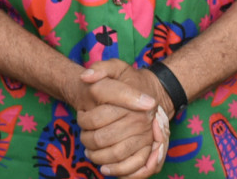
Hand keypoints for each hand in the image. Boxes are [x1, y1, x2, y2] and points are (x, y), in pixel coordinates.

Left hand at [74, 61, 168, 177]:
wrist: (155, 92)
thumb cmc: (130, 81)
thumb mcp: (116, 67)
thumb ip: (100, 68)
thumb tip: (85, 77)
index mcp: (130, 101)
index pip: (97, 118)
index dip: (84, 119)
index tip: (82, 114)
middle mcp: (140, 120)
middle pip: (103, 138)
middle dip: (88, 140)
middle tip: (83, 136)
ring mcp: (147, 135)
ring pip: (116, 154)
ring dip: (98, 157)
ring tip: (90, 151)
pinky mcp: (151, 148)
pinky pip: (135, 167)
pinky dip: (118, 171)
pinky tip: (105, 168)